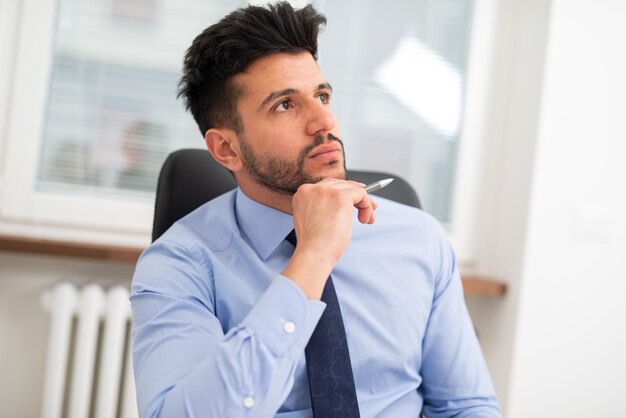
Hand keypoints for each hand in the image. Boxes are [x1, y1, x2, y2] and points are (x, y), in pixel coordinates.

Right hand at [282, 179, 377, 298]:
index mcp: (303, 193)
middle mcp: (313, 188)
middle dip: (356, 196)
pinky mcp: (340, 196)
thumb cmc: (315, 244)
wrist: (314, 253)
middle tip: (369, 208)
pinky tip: (365, 219)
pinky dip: (367, 206)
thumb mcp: (314, 219)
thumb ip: (324, 206)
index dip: (344, 192)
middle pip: (340, 184)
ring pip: (352, 188)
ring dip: (364, 203)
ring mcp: (326, 191)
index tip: (355, 199)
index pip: (327, 186)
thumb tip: (345, 202)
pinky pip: (361, 194)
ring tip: (366, 219)